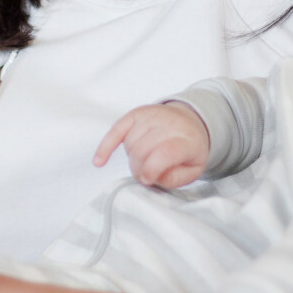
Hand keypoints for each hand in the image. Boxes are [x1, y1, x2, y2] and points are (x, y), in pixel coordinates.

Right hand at [93, 103, 209, 188]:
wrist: (191, 121)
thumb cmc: (189, 149)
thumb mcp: (193, 170)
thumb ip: (174, 178)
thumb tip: (150, 177)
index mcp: (188, 139)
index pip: (165, 152)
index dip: (152, 169)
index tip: (148, 179)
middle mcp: (170, 123)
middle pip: (143, 149)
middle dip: (140, 168)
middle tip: (145, 174)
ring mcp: (152, 116)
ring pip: (130, 143)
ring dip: (132, 158)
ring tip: (143, 161)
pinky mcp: (137, 113)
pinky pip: (116, 129)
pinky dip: (106, 146)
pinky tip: (99, 161)